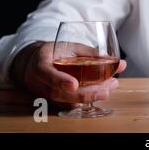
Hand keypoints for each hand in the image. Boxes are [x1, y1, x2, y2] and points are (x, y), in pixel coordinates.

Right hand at [11, 42, 126, 105]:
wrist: (35, 62)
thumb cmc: (54, 52)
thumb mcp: (70, 46)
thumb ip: (90, 53)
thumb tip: (113, 59)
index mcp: (40, 65)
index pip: (47, 74)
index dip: (60, 80)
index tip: (73, 84)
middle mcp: (40, 83)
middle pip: (60, 93)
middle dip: (85, 93)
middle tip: (105, 90)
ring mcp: (45, 94)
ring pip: (67, 100)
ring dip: (90, 96)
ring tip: (109, 87)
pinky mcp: (53, 101)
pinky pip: (70, 103)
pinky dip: (87, 98)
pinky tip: (102, 90)